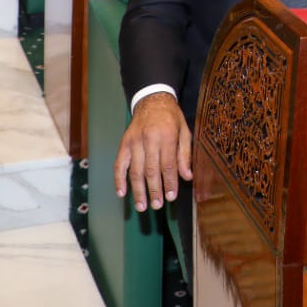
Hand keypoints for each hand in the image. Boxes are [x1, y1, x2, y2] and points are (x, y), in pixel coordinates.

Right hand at [114, 92, 192, 211]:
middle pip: (151, 170)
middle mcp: (149, 139)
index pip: (168, 164)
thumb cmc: (171, 117)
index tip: (171, 197)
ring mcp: (134, 141)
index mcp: (167, 135)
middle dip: (154, 190)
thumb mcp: (185, 131)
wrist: (152, 100)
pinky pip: (119, 164)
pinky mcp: (124, 143)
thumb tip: (187, 176)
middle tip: (157, 206)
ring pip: (135, 170)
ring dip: (138, 190)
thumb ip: (185, 154)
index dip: (169, 182)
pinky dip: (119, 180)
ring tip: (142, 206)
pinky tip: (122, 193)